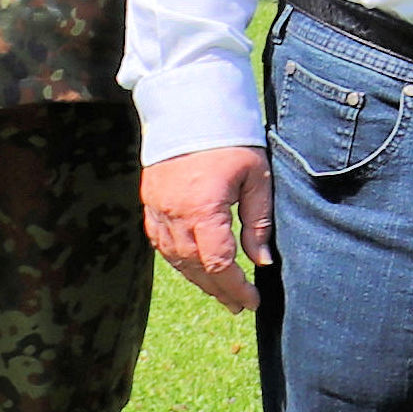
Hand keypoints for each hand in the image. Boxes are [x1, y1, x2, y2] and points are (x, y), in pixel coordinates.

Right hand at [141, 147, 270, 313]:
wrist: (189, 106)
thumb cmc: (231, 140)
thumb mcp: (257, 178)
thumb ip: (258, 222)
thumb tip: (262, 261)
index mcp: (203, 209)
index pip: (219, 263)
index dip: (235, 287)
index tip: (252, 301)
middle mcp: (174, 215)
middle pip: (195, 267)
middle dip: (219, 290)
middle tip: (239, 305)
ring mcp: (158, 209)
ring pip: (175, 258)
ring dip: (198, 279)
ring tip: (220, 293)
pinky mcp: (150, 202)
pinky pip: (161, 242)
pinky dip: (178, 260)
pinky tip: (194, 268)